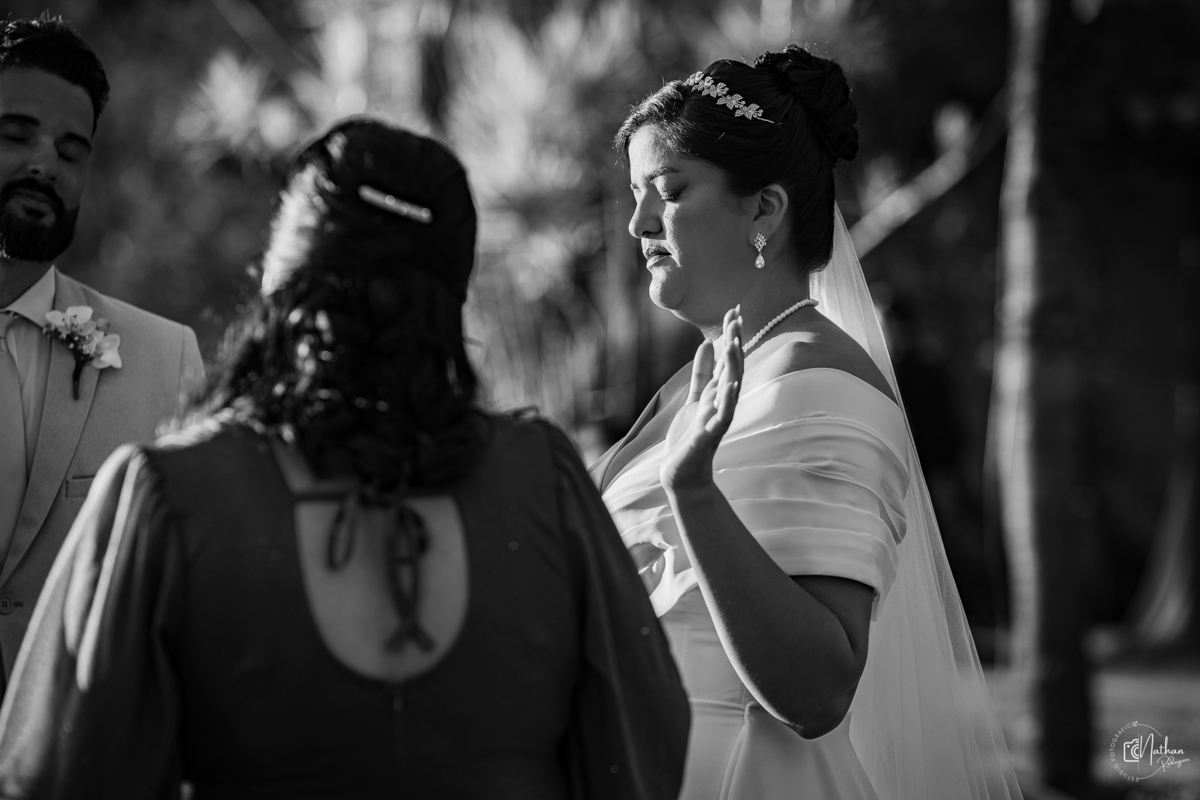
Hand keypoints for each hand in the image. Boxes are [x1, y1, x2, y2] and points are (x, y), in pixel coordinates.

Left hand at [661, 307, 743, 493]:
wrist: (682, 472)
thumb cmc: (689, 436)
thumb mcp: (695, 399)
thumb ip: (702, 374)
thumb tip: (707, 343)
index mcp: (717, 392)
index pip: (727, 359)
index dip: (731, 335)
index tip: (734, 309)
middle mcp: (722, 402)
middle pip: (732, 368)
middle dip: (734, 343)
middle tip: (737, 317)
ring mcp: (717, 419)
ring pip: (730, 389)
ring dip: (734, 367)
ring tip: (735, 344)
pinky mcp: (709, 436)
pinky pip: (722, 416)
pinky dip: (728, 400)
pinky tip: (731, 385)